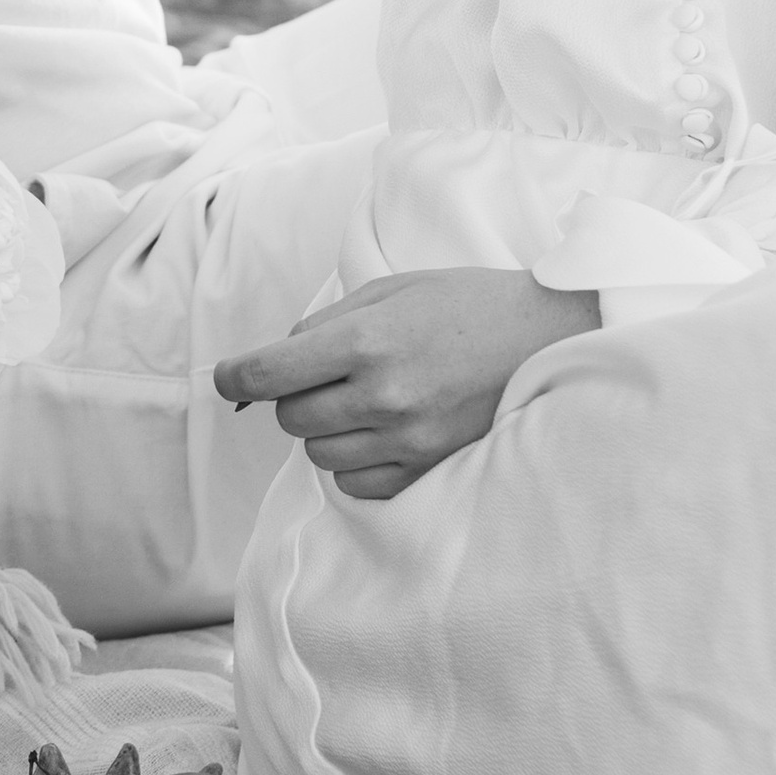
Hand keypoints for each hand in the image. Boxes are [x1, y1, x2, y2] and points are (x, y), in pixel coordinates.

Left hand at [212, 267, 598, 498]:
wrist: (547, 339)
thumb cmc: (466, 305)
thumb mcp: (391, 290)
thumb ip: (325, 324)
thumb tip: (270, 360)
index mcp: (366, 342)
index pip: (267, 372)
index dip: (234, 374)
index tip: (228, 376)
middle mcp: (382, 397)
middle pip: (288, 416)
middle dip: (293, 395)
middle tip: (326, 375)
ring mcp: (407, 441)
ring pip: (318, 453)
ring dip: (325, 428)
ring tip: (364, 399)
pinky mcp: (428, 471)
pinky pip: (356, 484)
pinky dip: (355, 461)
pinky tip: (381, 431)